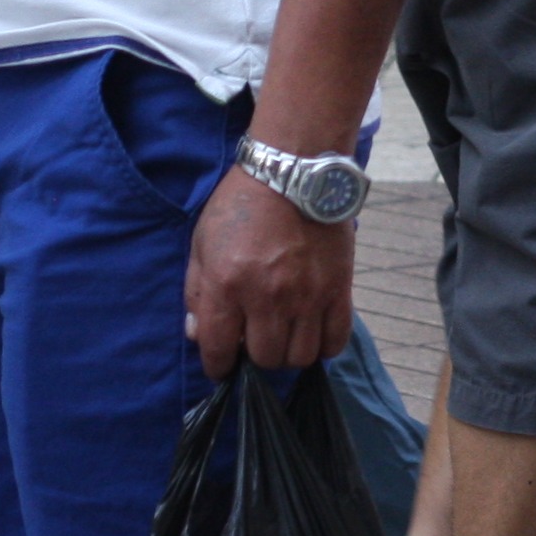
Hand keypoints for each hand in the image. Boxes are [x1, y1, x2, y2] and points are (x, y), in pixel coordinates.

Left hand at [184, 169, 351, 376]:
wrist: (295, 169)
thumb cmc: (242, 204)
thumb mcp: (202, 244)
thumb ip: (196, 292)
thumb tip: (198, 333)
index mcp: (227, 285)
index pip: (218, 350)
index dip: (217, 365)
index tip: (222, 363)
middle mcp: (268, 296)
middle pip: (265, 359)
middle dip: (256, 357)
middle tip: (256, 338)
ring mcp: (308, 294)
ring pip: (301, 355)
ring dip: (290, 352)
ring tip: (285, 335)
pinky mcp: (339, 287)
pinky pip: (336, 338)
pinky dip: (324, 345)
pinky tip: (313, 331)